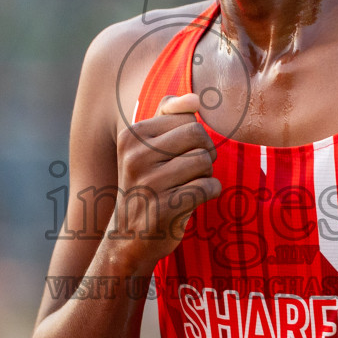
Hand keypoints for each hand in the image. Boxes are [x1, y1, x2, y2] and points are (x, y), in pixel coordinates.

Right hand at [110, 93, 220, 267]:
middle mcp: (136, 157)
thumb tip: (195, 99)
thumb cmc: (146, 186)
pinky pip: (208, 187)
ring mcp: (149, 183)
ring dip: (205, 175)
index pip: (187, 119)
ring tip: (187, 187)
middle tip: (191, 171)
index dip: (194, 138)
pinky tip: (193, 201)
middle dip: (205, 153)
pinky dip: (210, 193)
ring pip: (205, 162)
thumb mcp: (147, 148)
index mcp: (132, 136)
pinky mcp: (165, 208)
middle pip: (199, 136)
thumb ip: (169, 116)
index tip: (180, 155)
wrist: (127, 238)